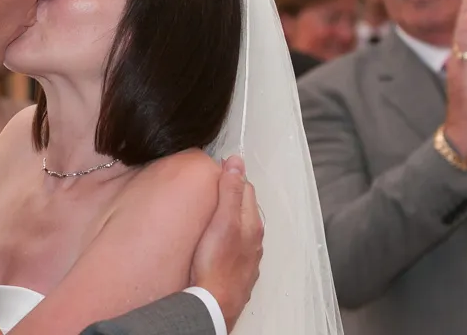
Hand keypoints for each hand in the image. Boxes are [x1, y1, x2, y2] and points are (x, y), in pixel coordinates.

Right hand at [190, 156, 263, 331]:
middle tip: (212, 188)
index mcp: (251, 223)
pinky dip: (228, 238)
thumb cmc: (217, 264)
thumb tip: (236, 163)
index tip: (217, 170)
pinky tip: (216, 242)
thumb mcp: (222, 220)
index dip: (232, 176)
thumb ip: (230, 191)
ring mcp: (248, 257)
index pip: (246, 189)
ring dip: (230, 218)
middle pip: (244, 208)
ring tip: (213, 214)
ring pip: (241, 229)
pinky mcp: (238, 271)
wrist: (214, 303)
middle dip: (232, 196)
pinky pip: (236, 247)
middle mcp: (254, 239)